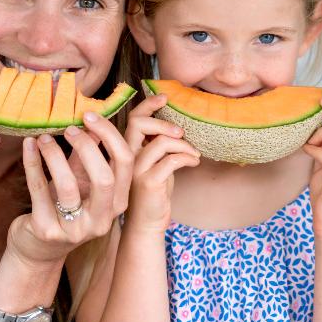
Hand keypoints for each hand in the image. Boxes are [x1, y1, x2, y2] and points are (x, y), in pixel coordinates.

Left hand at [7, 111, 133, 267]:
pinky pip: (39, 190)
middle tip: (69, 128)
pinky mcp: (47, 231)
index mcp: (117, 203)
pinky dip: (33, 163)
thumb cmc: (64, 208)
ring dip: (54, 155)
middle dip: (87, 146)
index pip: (125, 163)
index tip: (90, 116)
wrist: (39, 248)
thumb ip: (88, 155)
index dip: (110, 135)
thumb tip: (92, 119)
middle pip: (105, 178)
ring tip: (43, 137)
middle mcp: (101, 219)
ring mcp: (75, 229)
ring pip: (68, 186)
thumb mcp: (81, 181)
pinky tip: (29, 146)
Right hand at [124, 94, 199, 235]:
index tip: (165, 97)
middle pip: (139, 124)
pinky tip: (194, 163)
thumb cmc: (154, 192)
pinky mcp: (149, 182)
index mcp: (128, 149)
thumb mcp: (156, 164)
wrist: (147, 224)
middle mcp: (127, 157)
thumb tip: (178, 125)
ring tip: (194, 154)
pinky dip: (187, 157)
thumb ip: (159, 145)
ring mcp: (136, 170)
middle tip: (182, 132)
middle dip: (164, 123)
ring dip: (184, 145)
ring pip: (161, 142)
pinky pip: (172, 160)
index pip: (133, 118)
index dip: (148, 104)